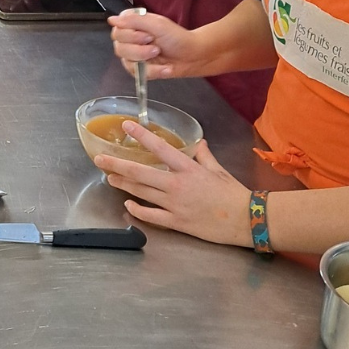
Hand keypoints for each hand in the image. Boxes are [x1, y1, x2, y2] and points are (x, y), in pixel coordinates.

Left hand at [96, 121, 252, 247]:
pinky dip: (137, 210)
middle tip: (100, 159)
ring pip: (141, 192)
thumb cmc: (234, 194)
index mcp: (189, 169)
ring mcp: (175, 204)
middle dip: (117, 165)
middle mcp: (178, 185)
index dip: (142, 136)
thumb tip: (199, 143)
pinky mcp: (176, 222)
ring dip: (123, 184)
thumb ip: (204, 156)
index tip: (126, 126)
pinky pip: (151, 216)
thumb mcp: (219, 170)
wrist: (248, 220)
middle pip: (140, 172)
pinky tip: (128, 204)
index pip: (160, 148)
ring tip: (110, 177)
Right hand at [108, 9, 208, 78]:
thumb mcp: (157, 24)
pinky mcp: (139, 70)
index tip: (147, 35)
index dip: (130, 35)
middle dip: (138, 49)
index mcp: (132, 26)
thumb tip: (112, 19)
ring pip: (126, 61)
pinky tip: (164, 67)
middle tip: (156, 46)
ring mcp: (134, 56)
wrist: (193, 56)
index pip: (117, 30)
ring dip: (144, 59)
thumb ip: (134, 20)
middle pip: (119, 47)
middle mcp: (130, 40)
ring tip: (159, 54)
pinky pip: (136, 74)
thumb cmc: (177, 37)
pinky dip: (153, 71)